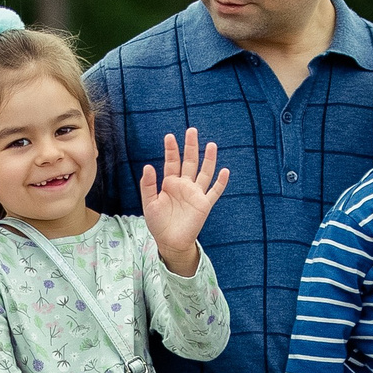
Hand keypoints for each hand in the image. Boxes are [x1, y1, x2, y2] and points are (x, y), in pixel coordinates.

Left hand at [139, 128, 230, 272]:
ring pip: (204, 172)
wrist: (170, 242)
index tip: (170, 136)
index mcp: (170, 183)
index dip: (171, 149)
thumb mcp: (149, 203)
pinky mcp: (204, 205)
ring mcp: (196, 194)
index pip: (172, 162)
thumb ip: (148, 185)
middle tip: (191, 130)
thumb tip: (148, 166)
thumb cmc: (158, 223)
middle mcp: (185, 185)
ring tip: (211, 145)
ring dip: (208, 159)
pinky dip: (221, 182)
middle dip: (191, 147)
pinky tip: (225, 171)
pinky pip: (214, 192)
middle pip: (190, 162)